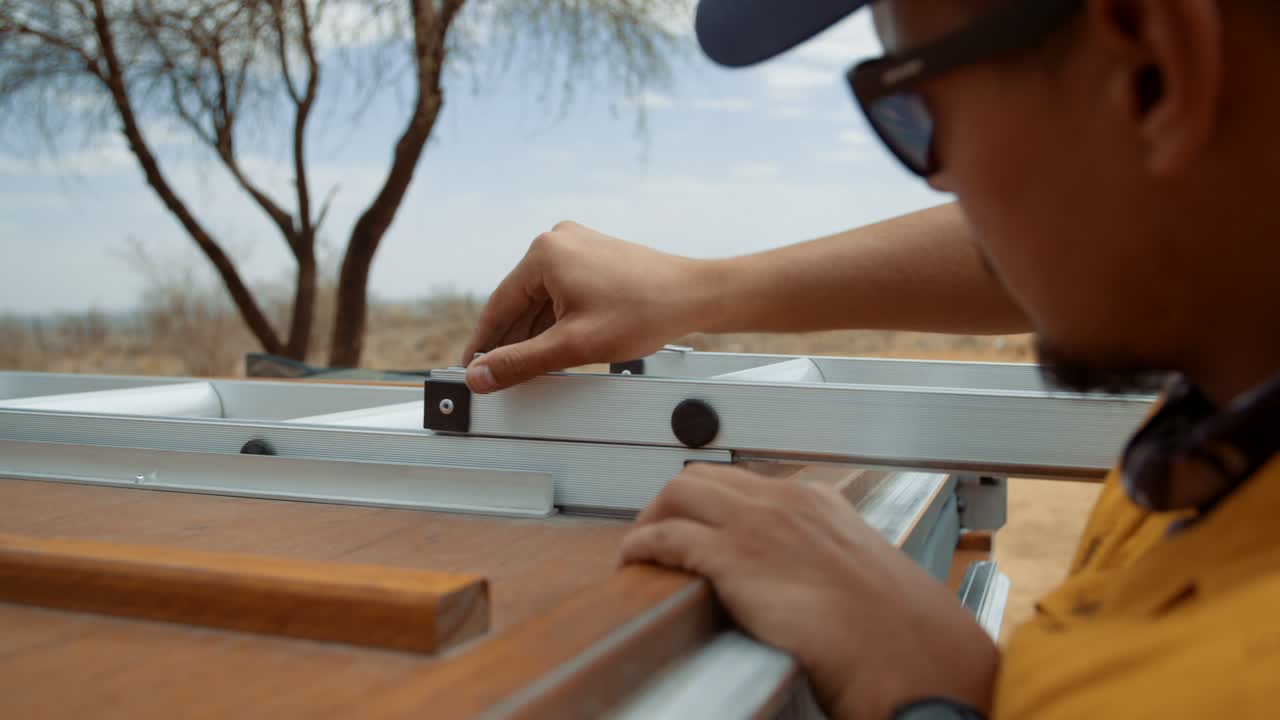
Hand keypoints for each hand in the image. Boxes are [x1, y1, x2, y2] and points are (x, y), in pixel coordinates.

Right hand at [461, 221, 711, 392]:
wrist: (694, 296)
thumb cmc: (644, 312)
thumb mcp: (573, 346)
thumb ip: (520, 362)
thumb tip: (480, 375)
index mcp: (544, 253)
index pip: (498, 306)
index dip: (483, 344)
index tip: (470, 368)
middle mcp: (557, 241)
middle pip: (519, 302)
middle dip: (510, 341)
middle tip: (496, 376)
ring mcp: (577, 246)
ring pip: (541, 299)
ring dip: (534, 333)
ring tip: (526, 368)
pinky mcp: (593, 256)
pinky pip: (561, 292)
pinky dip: (555, 320)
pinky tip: (553, 346)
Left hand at [620, 464, 998, 718]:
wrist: (907, 655)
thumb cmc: (896, 632)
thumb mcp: (864, 576)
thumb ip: (827, 563)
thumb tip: (804, 583)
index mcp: (819, 502)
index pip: (746, 484)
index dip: (713, 504)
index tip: (699, 526)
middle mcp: (785, 501)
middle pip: (704, 478)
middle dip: (672, 502)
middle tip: (656, 534)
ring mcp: (758, 524)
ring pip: (678, 492)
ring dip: (650, 516)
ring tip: (640, 548)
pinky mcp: (734, 557)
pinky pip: (666, 537)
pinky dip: (641, 545)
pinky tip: (633, 562)